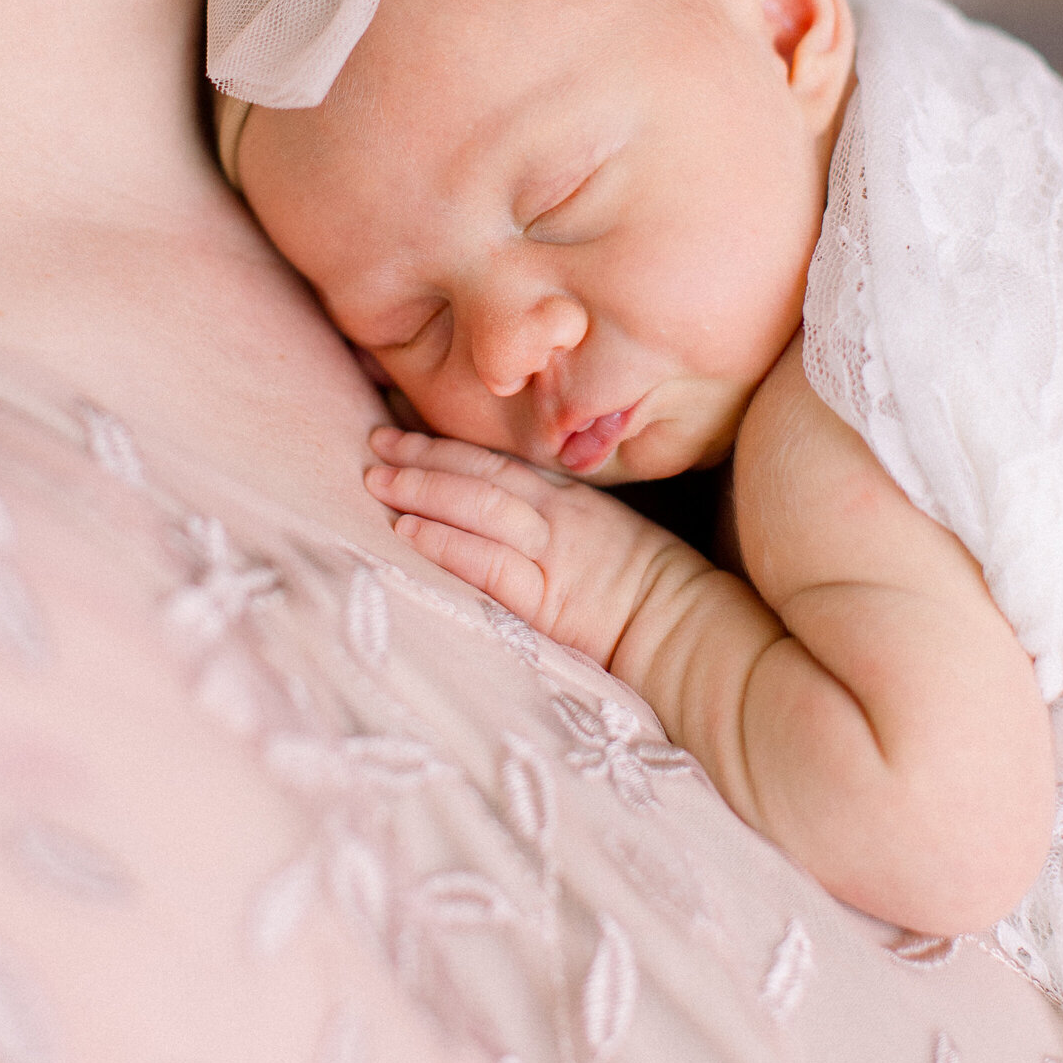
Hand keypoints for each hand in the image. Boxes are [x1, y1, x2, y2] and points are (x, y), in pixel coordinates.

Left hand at [363, 426, 689, 665]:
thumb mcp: (607, 536)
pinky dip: (445, 542)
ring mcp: (552, 553)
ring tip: (377, 480)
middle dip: (423, 456)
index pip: (498, 460)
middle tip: (375, 442)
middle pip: (480, 473)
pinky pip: (488, 562)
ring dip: (423, 490)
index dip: (447, 444)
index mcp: (570, 499)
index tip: (402, 430)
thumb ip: (560, 519)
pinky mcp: (547, 598)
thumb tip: (510, 517)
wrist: (688, 633)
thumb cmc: (653, 592)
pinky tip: (408, 531)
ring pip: (478, 506)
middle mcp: (557, 516)